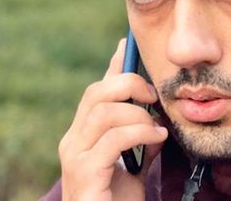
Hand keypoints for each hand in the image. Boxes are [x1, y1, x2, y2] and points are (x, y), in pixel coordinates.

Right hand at [58, 39, 166, 200]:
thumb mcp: (134, 162)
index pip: (97, 90)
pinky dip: (140, 133)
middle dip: (130, 84)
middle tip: (154, 97)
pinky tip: (157, 140)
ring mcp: (74, 156)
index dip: (115, 66)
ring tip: (157, 130)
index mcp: (84, 134)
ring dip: (139, 115)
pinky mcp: (84, 173)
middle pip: (96, 92)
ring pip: (104, 111)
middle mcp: (73, 140)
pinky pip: (113, 139)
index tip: (128, 44)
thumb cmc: (119, 200)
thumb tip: (156, 114)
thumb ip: (139, 137)